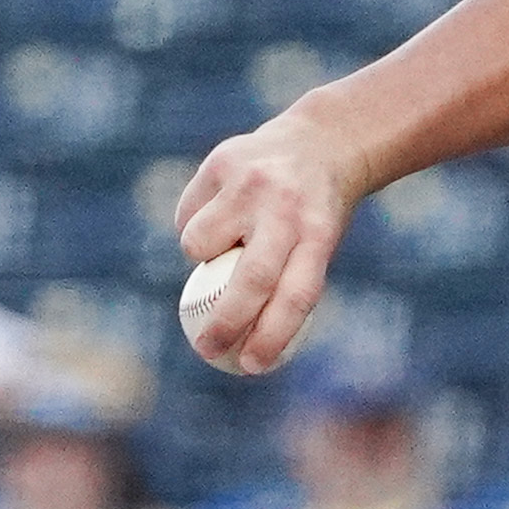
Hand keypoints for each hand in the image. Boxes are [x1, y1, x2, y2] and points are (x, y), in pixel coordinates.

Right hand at [173, 106, 365, 374]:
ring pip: (199, 244)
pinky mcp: (220, 164)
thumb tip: (239, 343)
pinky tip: (220, 211)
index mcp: (318, 235)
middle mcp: (284, 208)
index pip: (296, 295)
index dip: (272, 336)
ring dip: (201, 258)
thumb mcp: (318, 245)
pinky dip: (194, 227)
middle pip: (249, 279)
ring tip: (225, 243)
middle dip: (225, 322)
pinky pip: (188, 215)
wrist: (319, 143)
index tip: (250, 366)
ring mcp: (250, 184)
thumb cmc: (314, 214)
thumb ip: (284, 284)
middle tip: (207, 347)